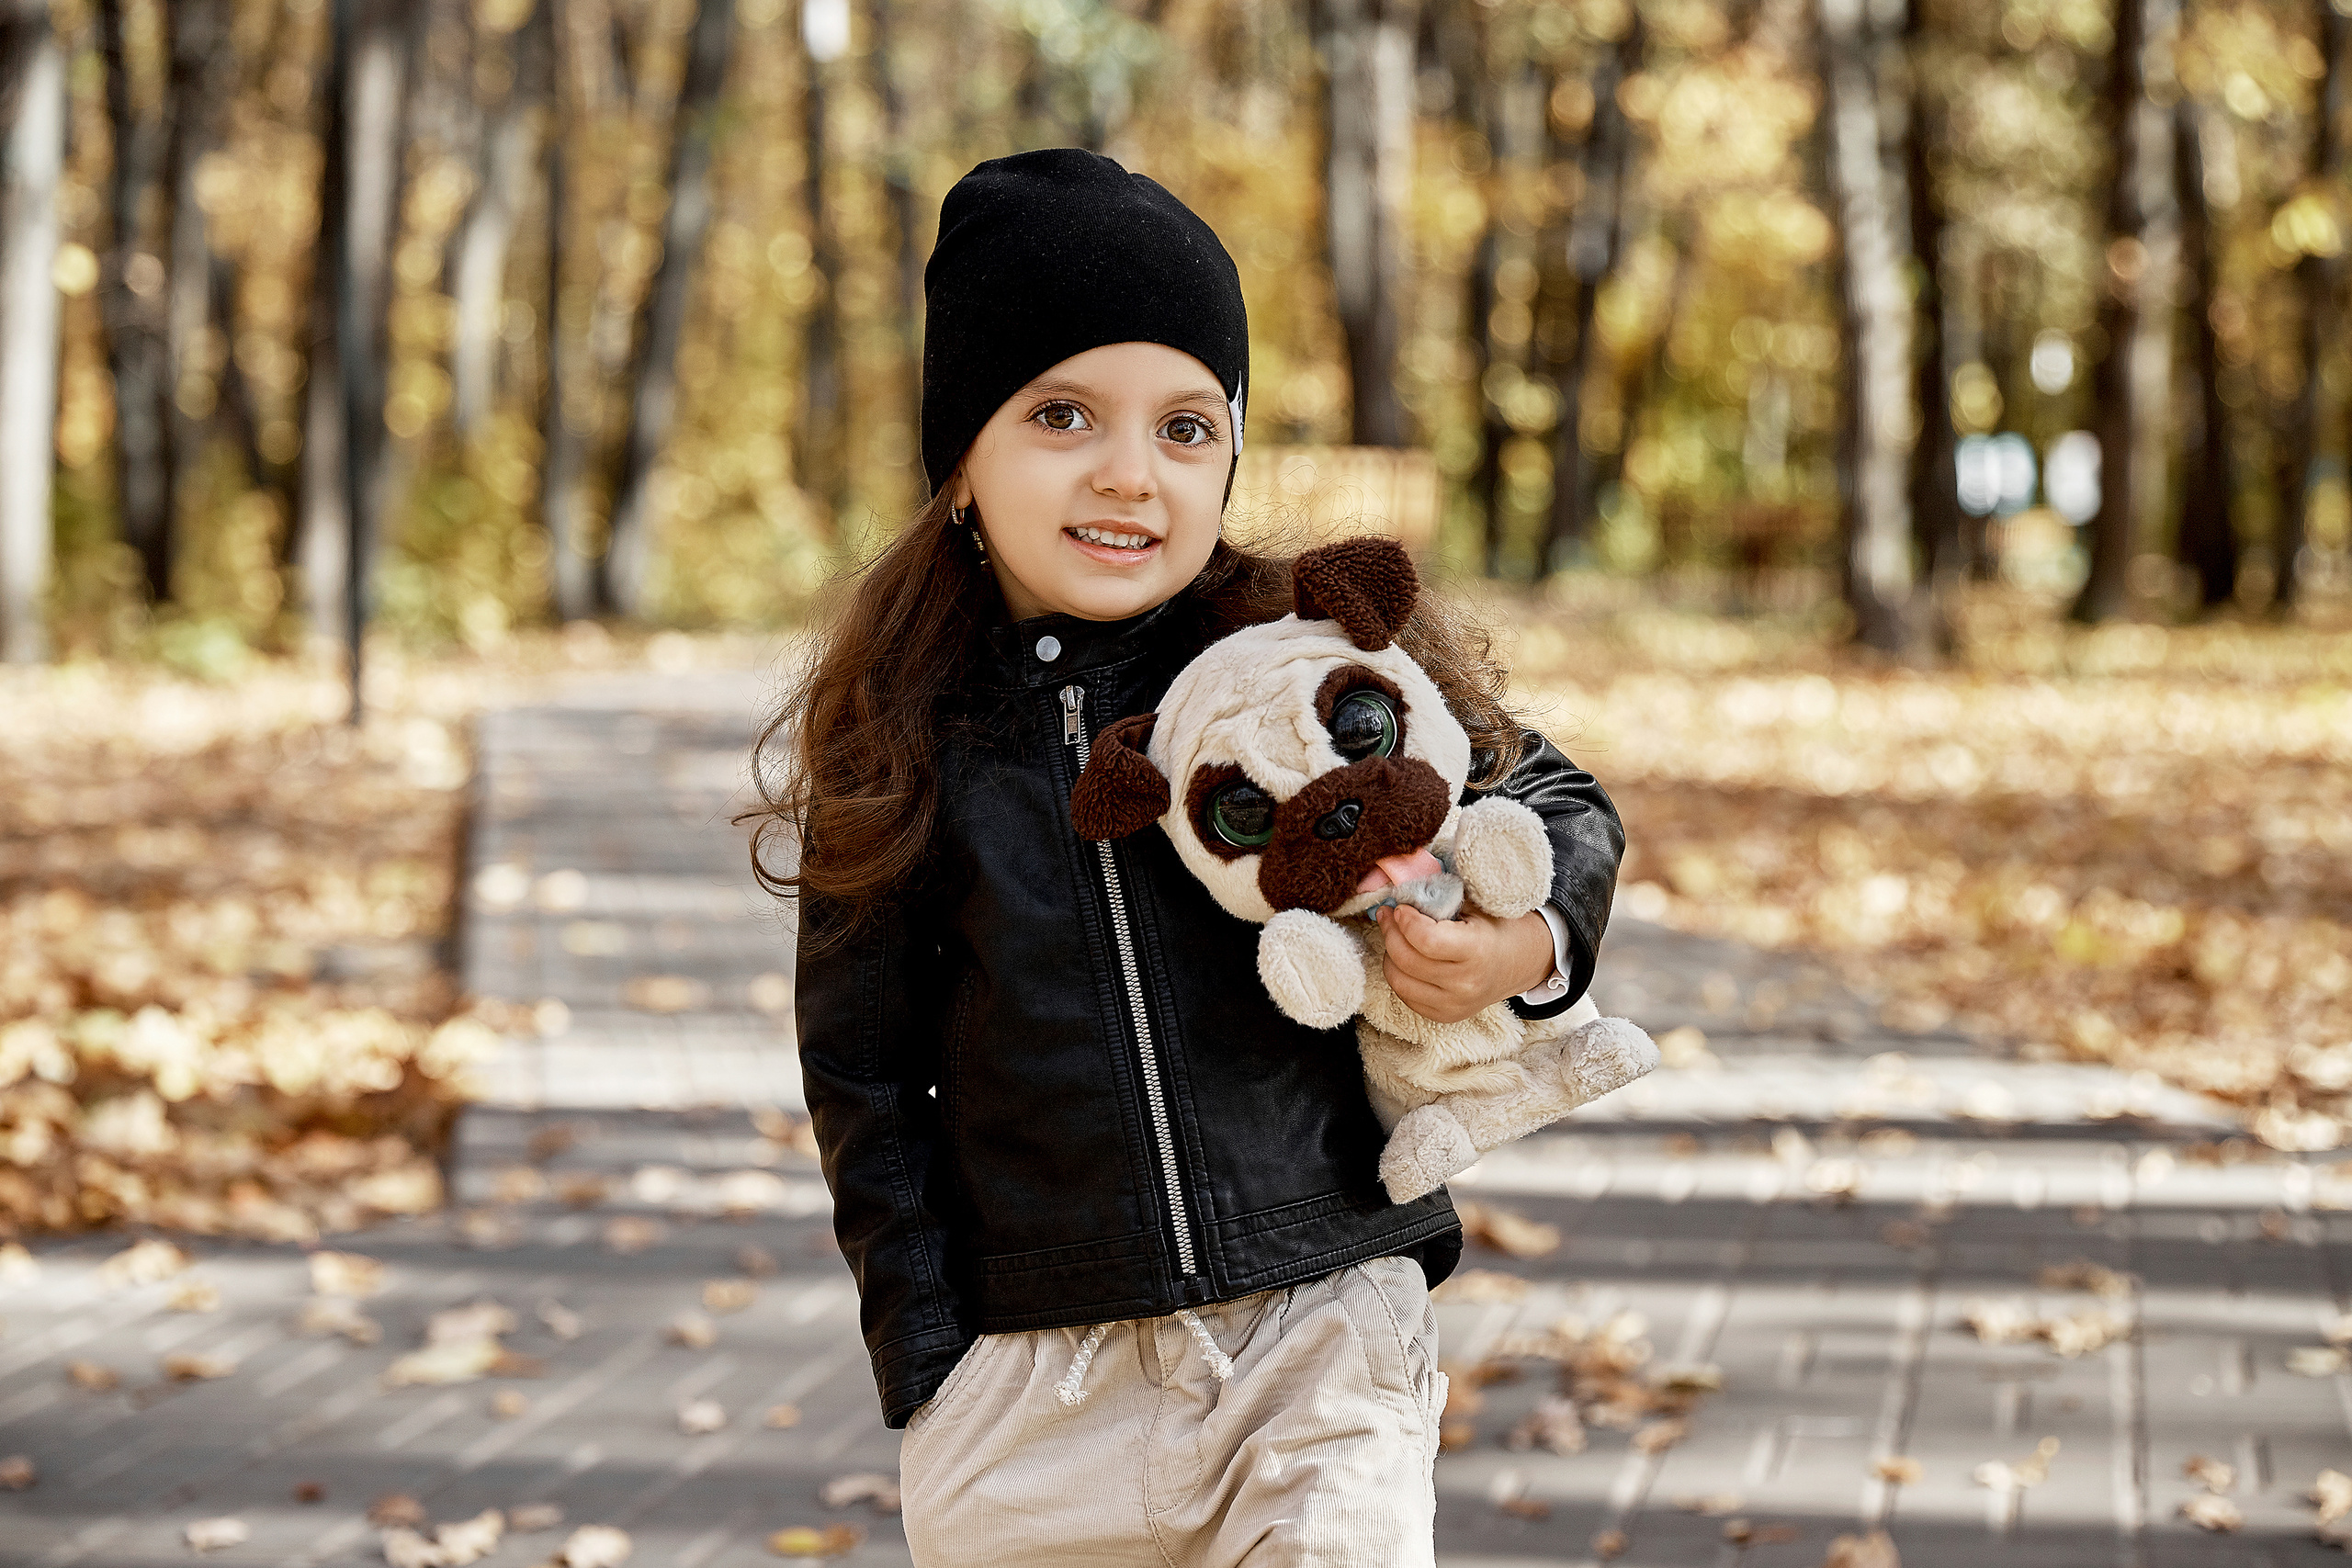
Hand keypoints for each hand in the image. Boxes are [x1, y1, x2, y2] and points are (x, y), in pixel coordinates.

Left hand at [1373, 904, 1554, 1023]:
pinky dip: (1398, 973)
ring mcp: (1454, 1004)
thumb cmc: (1494, 928)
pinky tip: (1404, 957)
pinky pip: (1405, 995)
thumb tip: (1400, 895)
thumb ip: (1440, 899)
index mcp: (1478, 951)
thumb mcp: (1475, 906)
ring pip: (1399, 980)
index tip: (1401, 908)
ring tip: (1394, 935)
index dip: (1406, 921)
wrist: (1516, 963)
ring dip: (1390, 953)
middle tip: (1388, 915)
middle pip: (1407, 959)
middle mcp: (1466, 983)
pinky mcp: (1444, 1016)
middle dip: (1391, 932)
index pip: (1426, 940)